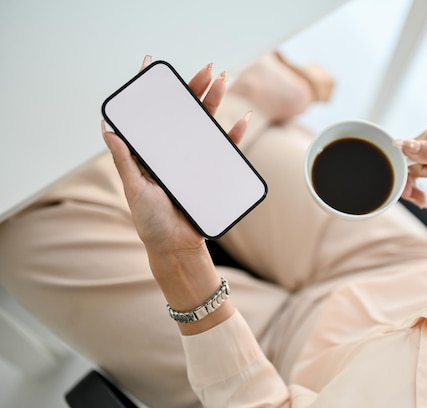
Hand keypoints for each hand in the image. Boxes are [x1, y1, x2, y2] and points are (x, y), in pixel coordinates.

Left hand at [102, 56, 250, 256]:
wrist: (177, 247)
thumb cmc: (151, 222)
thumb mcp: (135, 190)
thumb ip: (124, 161)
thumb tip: (108, 129)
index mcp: (150, 153)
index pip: (149, 114)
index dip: (150, 89)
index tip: (150, 64)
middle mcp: (172, 151)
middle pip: (183, 112)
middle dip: (194, 88)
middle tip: (205, 69)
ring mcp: (193, 160)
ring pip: (205, 124)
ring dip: (215, 102)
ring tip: (222, 81)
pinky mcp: (212, 172)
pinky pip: (226, 150)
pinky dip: (236, 135)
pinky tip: (242, 119)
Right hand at [396, 124, 426, 235]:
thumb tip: (404, 144)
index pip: (407, 152)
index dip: (406, 173)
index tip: (410, 191)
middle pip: (407, 161)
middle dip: (411, 183)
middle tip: (420, 199)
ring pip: (412, 169)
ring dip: (416, 187)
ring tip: (424, 201)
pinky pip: (420, 172)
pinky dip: (420, 185)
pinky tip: (424, 196)